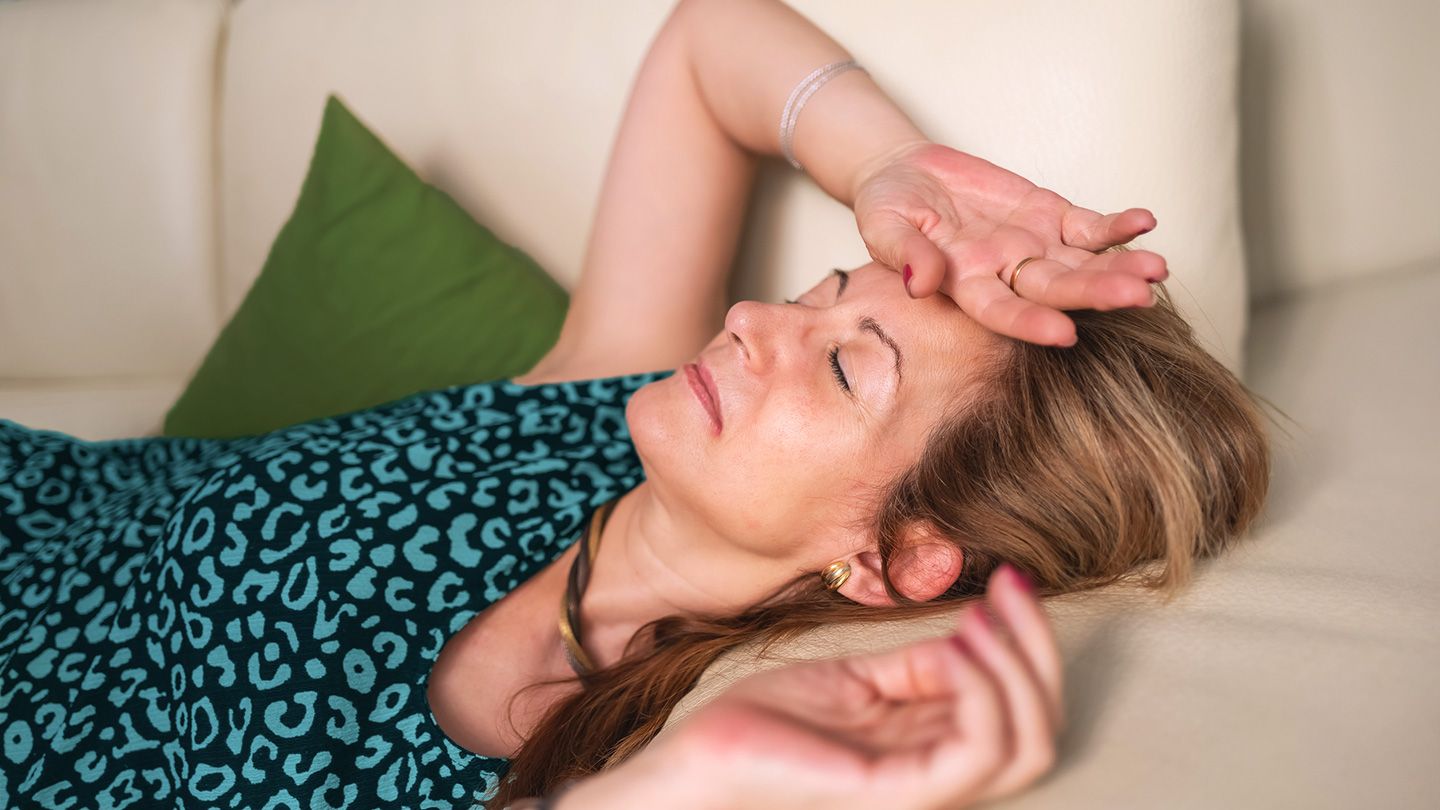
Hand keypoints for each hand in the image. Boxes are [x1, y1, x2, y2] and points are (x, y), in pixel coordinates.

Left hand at [580, 563, 1063, 809]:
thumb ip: (916, 668)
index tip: (1010, 579)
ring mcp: (921, 790)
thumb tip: (970, 637)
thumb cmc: (767, 724)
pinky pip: (975, 752)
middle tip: (1012, 585)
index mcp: (932, 750)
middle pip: (1043, 733)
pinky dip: (979, 690)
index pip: (1025, 713)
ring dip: (1017, 667)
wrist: (701, 757)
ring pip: (1028, 748)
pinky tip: (948, 650)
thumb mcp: (857, 680)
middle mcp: (938, 775)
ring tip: (977, 618)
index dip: (1032, 643)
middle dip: (1040, 650)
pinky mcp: (895, 794)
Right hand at [851, 141, 1168, 345]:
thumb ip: (903, 254)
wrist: (906, 174)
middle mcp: (1005, 273)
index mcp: (965, 285)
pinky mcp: (1048, 215)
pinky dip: (1115, 227)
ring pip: (1083, 263)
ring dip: (1120, 267)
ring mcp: (1032, 246)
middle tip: (1138, 296)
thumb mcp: (882, 225)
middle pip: (1056, 290)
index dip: (1031, 324)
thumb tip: (920, 282)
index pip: (1001, 311)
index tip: (1064, 334)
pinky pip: (1089, 226)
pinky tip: (1143, 223)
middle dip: (1096, 293)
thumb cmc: (887, 205)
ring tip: (1157, 269)